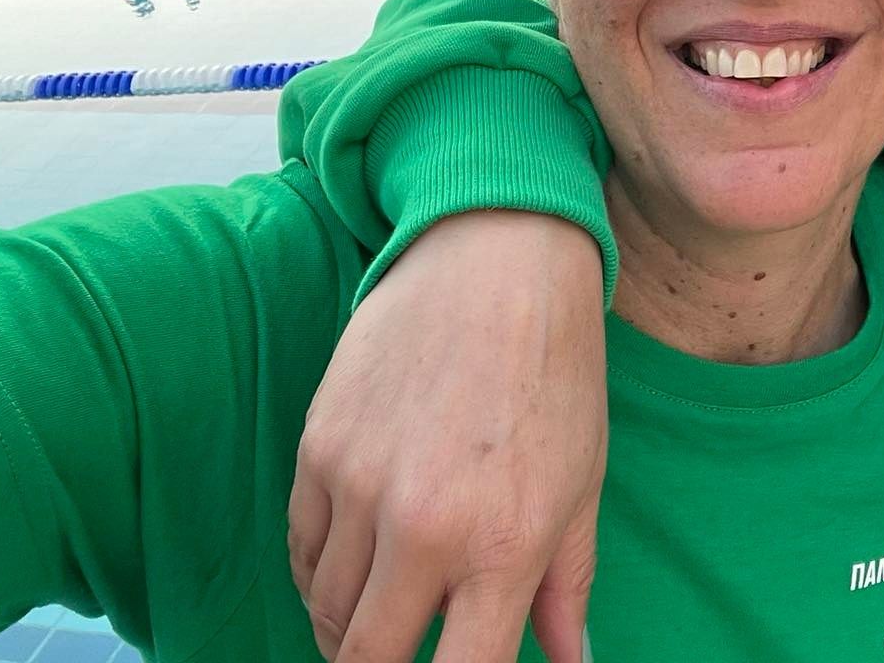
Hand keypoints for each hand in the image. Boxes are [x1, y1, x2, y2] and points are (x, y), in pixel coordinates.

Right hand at [289, 213, 607, 662]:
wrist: (497, 260)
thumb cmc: (556, 371)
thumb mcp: (582, 483)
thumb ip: (567, 589)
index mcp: (505, 545)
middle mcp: (426, 528)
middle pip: (367, 658)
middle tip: (408, 648)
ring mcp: (362, 489)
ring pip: (326, 610)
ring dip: (349, 625)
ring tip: (383, 608)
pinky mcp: (318, 450)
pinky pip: (301, 550)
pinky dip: (320, 572)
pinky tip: (354, 561)